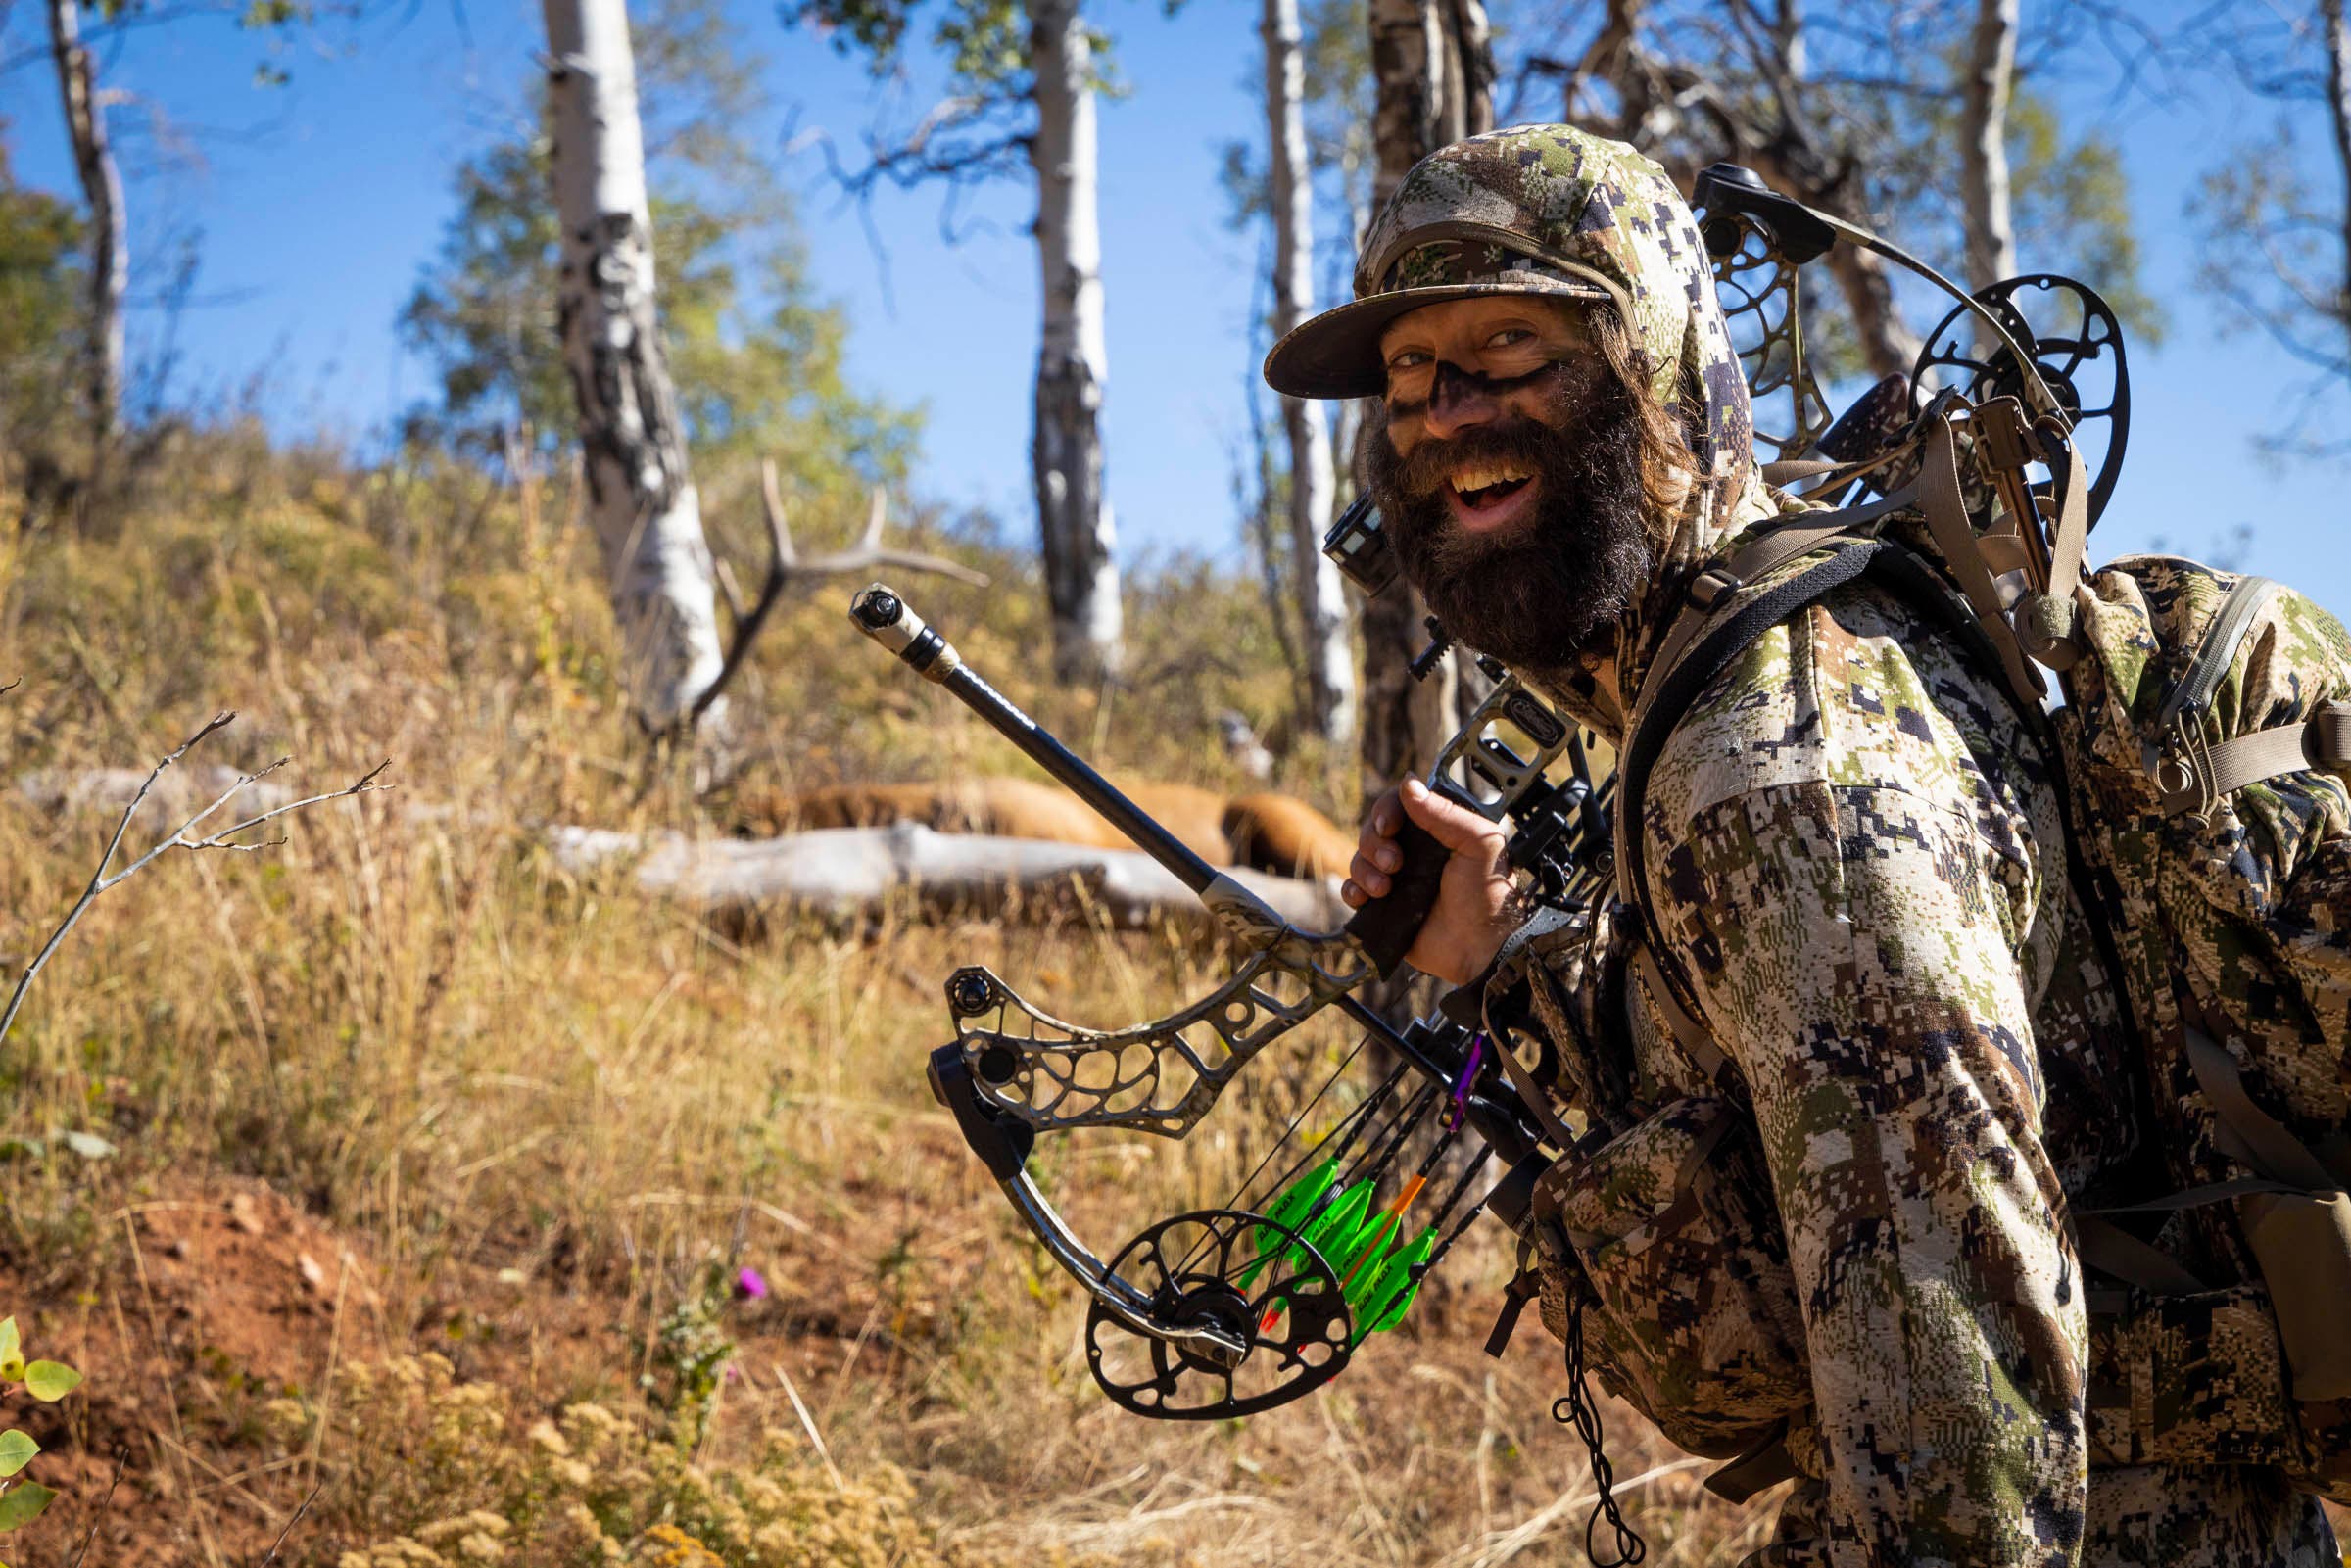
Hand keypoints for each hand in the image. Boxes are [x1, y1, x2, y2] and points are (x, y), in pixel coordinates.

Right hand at [1341, 777, 1518, 984]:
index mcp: (1436, 831)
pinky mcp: (1384, 907)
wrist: (1479, 948)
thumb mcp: (1478, 844)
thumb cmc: (1488, 896)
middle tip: (1395, 864)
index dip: (1387, 810)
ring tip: (1385, 888)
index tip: (1390, 827)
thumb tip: (1409, 784)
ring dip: (1365, 870)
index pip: (1399, 805)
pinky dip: (1352, 890)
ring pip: (1359, 859)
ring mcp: (1396, 879)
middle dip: (1375, 844)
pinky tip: (1366, 898)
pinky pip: (1353, 890)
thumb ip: (1445, 813)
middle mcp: (1413, 852)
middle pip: (1373, 830)